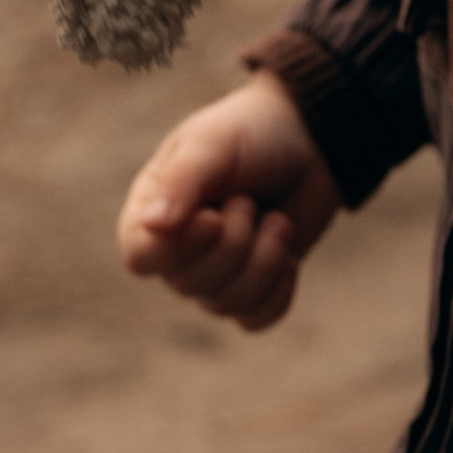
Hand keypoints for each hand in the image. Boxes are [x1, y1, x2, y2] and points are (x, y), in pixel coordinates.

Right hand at [118, 71, 339, 329]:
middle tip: (248, 200)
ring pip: (225, 305)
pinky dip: (278, 291)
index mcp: (151, 210)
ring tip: (276, 220)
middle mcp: (176, 250)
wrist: (310, 140)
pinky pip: (255, 319)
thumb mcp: (213, 146)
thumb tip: (153, 227)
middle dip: (235, 243)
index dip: (180, 248)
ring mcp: (213, 274)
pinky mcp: (252, 289)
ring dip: (264, 260)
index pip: (141, 258)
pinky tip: (289, 256)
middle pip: (189, 285)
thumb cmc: (251, 133)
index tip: (213, 217)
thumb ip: (180, 182)